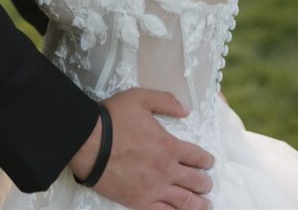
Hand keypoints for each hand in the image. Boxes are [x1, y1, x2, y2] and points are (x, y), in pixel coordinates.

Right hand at [69, 88, 213, 209]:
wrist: (88, 143)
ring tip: (205, 205)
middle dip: (205, 183)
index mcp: (169, 146)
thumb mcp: (140, 98)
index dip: (206, 160)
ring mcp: (153, 189)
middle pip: (196, 182)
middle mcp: (166, 171)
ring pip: (185, 202)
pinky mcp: (139, 202)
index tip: (209, 162)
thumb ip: (165, 101)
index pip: (197, 157)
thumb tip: (185, 110)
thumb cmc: (113, 119)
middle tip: (207, 183)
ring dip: (198, 204)